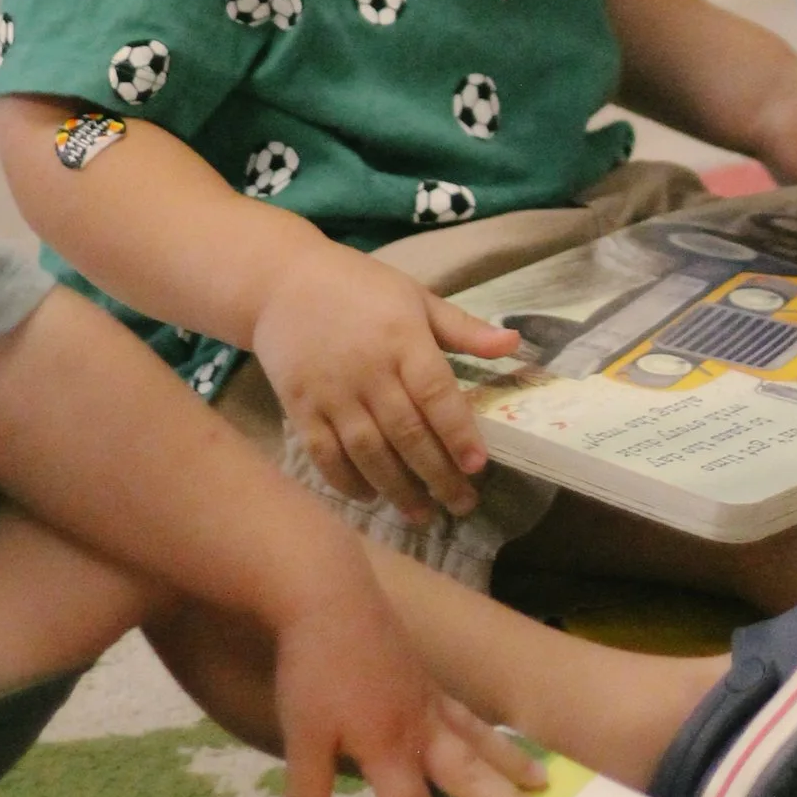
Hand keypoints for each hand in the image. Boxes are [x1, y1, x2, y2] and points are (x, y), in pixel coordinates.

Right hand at [252, 247, 519, 525]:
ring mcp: (332, 393)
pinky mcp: (301, 408)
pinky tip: (371, 497)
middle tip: (463, 504)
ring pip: (369, 452)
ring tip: (423, 514)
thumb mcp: (415, 297)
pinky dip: (348, 482)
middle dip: (438, 474)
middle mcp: (368, 370)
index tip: (478, 466)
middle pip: (407, 432)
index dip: (458, 432)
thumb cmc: (359, 288)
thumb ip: (464, 328)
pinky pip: (326, 455)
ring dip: (398, 488)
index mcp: (402, 338)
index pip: (436, 392)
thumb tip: (514, 344)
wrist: (282, 282)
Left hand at [270, 555, 552, 796]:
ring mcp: (425, 695)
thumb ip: (307, 789)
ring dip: (511, 762)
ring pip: (478, 737)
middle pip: (472, 775)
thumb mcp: (301, 734)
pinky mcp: (420, 670)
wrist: (329, 591)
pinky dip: (483, 726)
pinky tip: (485, 730)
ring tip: (543, 777)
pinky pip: (463, 709)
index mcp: (390, 750)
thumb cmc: (314, 667)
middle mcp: (419, 727)